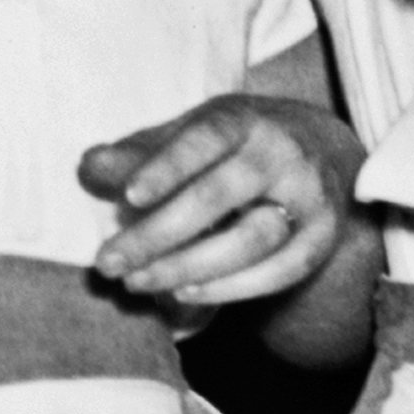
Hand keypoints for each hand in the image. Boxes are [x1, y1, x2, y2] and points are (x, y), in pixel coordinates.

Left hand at [81, 94, 360, 314]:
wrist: (323, 150)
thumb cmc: (237, 144)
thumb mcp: (192, 133)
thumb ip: (140, 151)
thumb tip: (89, 167)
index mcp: (246, 120)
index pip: (208, 138)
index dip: (169, 167)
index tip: (128, 197)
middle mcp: (284, 155)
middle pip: (221, 195)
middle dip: (158, 234)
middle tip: (108, 262)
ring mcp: (309, 197)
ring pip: (251, 240)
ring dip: (189, 267)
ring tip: (138, 282)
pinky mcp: (321, 238)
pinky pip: (279, 272)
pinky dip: (230, 288)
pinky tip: (185, 293)